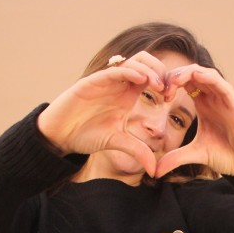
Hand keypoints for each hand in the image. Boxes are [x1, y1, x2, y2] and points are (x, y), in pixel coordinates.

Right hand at [36, 52, 170, 177]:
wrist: (60, 134)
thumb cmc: (85, 134)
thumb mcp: (117, 142)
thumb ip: (137, 151)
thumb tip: (154, 170)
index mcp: (127, 94)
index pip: (151, 78)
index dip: (164, 83)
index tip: (172, 97)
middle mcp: (119, 84)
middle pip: (146, 63)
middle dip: (161, 71)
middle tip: (168, 89)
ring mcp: (107, 80)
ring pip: (133, 62)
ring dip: (149, 69)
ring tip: (159, 84)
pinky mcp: (93, 81)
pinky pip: (115, 70)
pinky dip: (130, 72)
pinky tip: (142, 80)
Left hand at [155, 65, 233, 179]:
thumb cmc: (226, 155)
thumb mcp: (195, 154)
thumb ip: (175, 158)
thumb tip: (155, 171)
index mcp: (202, 104)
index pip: (184, 82)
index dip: (170, 84)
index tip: (160, 97)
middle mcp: (213, 97)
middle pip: (191, 73)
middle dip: (175, 76)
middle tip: (163, 89)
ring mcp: (224, 98)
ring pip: (205, 73)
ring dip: (188, 73)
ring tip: (175, 81)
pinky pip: (222, 84)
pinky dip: (209, 77)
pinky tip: (197, 75)